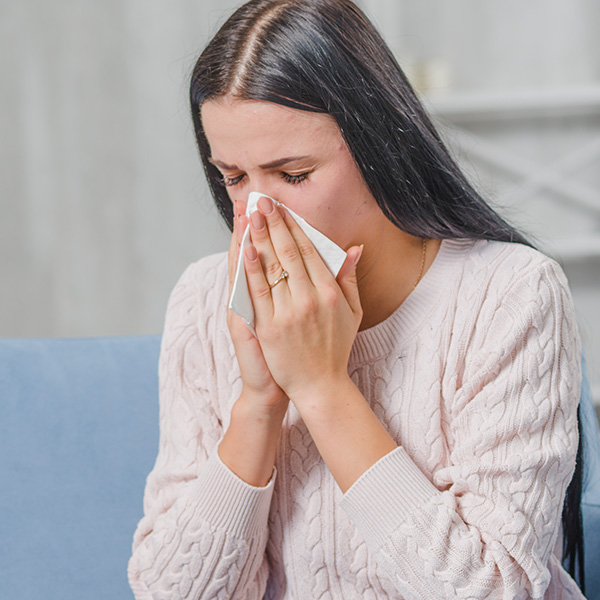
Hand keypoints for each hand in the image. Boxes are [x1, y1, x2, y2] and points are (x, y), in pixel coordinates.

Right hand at [227, 199, 287, 411]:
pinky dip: (244, 270)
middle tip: (253, 196)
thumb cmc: (287, 352)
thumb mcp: (290, 318)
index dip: (265, 229)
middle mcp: (250, 299)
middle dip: (254, 225)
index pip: (264, 254)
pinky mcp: (243, 324)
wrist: (273, 386)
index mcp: (265, 295)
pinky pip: (244, 292)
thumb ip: (300, 289)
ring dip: (245, 238)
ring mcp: (244, 310)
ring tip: (246, 211)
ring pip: (243, 267)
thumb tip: (321, 259)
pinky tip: (245, 248)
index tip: (267, 203)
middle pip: (251, 254)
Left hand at [243, 196, 363, 405]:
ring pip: (272, 267)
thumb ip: (349, 279)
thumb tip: (354, 248)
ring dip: (260, 238)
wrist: (320, 386)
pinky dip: (251, 269)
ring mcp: (288, 313)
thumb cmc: (335, 348)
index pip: (309, 251)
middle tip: (262, 200)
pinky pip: (258, 293)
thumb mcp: (352, 313)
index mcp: (330, 293)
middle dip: (274, 223)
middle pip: (289, 253)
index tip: (283, 208)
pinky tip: (245, 248)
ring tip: (250, 214)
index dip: (294, 226)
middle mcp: (310, 299)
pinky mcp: (269, 328)